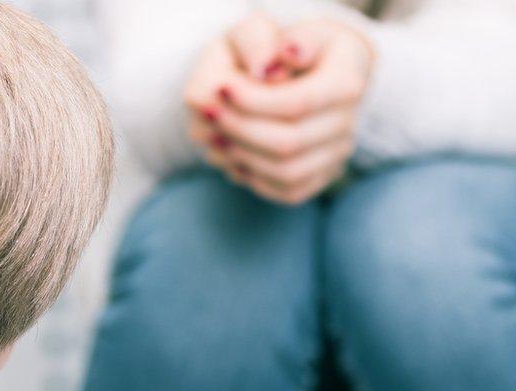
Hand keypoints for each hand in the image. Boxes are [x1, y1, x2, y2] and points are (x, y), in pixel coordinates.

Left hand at [185, 17, 374, 204]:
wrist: (301, 72)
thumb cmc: (277, 47)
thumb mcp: (266, 29)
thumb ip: (262, 40)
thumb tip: (264, 69)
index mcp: (346, 79)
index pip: (298, 103)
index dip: (254, 101)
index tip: (221, 88)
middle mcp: (349, 120)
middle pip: (290, 143)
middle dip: (241, 130)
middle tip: (210, 115)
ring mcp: (337, 152)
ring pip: (287, 173)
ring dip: (243, 157)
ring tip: (214, 136)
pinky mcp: (321, 176)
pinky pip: (286, 191)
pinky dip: (252, 177)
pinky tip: (232, 154)